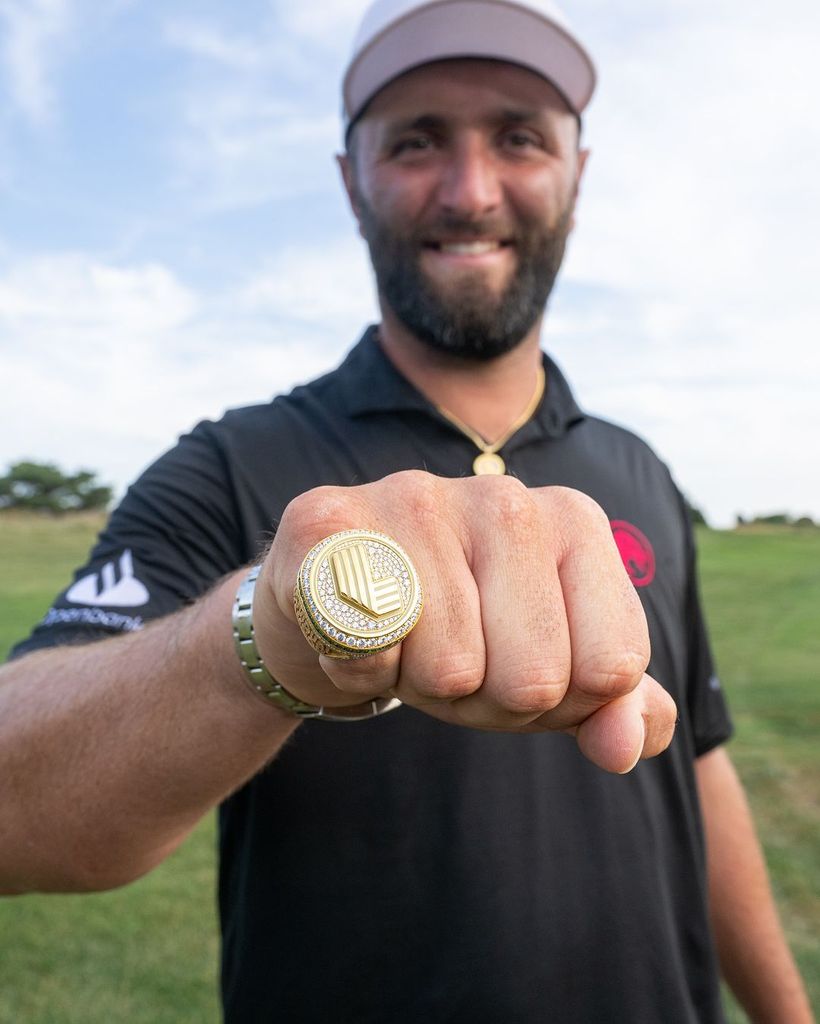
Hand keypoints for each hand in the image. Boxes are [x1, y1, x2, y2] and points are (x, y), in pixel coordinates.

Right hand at [253, 472, 676, 772]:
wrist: (333, 602)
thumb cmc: (456, 631)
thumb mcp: (547, 670)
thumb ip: (610, 705)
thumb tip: (624, 748)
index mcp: (574, 520)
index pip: (612, 668)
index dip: (562, 700)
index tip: (519, 663)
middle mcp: (503, 496)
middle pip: (535, 680)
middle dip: (488, 700)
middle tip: (453, 658)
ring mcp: (414, 498)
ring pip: (452, 672)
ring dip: (420, 686)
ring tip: (404, 643)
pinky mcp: (329, 519)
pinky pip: (370, 646)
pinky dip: (358, 669)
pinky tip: (352, 631)